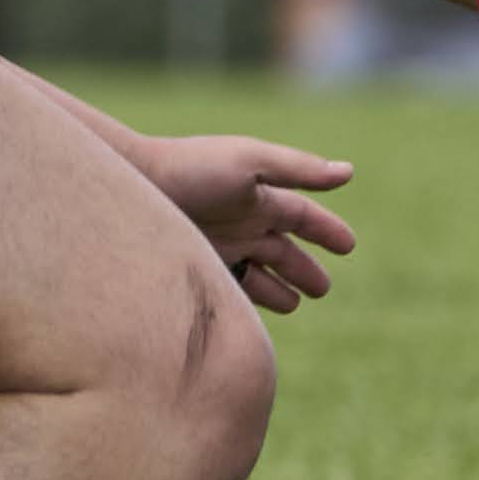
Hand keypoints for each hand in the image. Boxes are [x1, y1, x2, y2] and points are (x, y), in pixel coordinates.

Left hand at [133, 132, 358, 312]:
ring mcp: (219, 246)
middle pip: (282, 250)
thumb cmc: (191, 170)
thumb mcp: (250, 163)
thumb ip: (298, 170)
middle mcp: (241, 222)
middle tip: (323, 289)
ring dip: (279, 290)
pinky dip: (248, 301)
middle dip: (305, 268)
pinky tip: (254, 317)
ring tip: (295, 303)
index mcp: (259, 195)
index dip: (327, 231)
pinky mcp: (197, 267)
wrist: (129, 184)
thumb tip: (349, 172)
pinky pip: (231, 290)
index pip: (303, 216)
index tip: (349, 246)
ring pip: (259, 273)